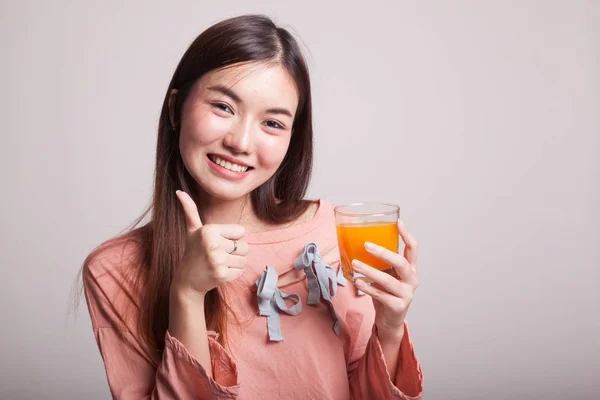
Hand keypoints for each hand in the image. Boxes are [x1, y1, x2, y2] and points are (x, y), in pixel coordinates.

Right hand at [172, 190, 248, 296]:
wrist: (187, 280)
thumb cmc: (193, 252)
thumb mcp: (192, 230)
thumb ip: (190, 210)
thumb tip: (179, 191)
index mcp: (209, 230)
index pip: (241, 232)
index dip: (232, 238)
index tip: (218, 242)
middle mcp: (213, 245)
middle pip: (244, 247)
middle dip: (234, 252)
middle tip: (218, 255)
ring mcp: (217, 261)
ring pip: (244, 260)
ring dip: (234, 263)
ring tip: (218, 263)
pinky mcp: (222, 276)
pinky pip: (240, 272)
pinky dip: (232, 274)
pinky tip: (219, 273)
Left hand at [351, 220, 418, 339]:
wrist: (390, 321)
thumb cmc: (386, 293)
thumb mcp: (386, 275)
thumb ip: (379, 263)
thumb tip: (355, 243)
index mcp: (410, 269)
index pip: (413, 249)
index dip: (407, 235)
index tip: (398, 221)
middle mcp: (412, 280)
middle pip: (401, 263)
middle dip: (383, 253)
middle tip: (366, 244)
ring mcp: (406, 294)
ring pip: (388, 280)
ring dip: (370, 270)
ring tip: (355, 263)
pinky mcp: (397, 307)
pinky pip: (381, 295)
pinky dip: (368, 287)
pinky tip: (357, 281)